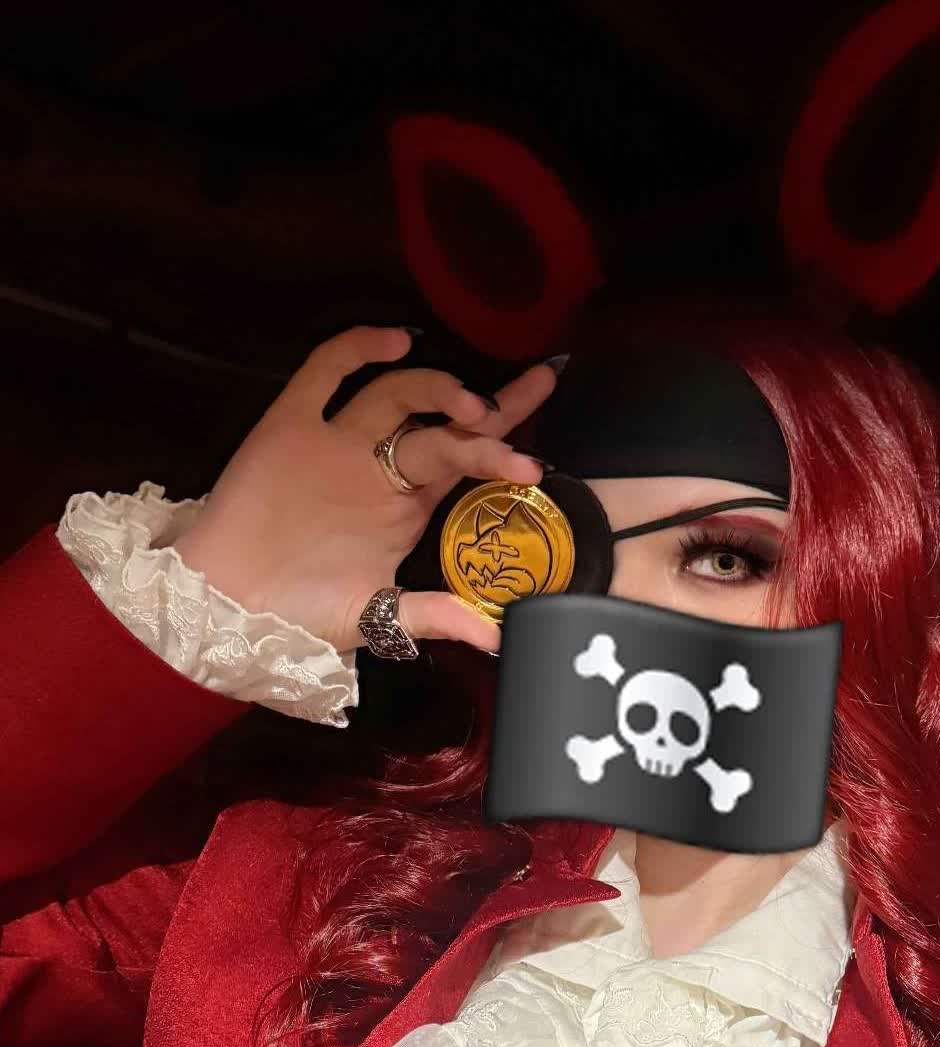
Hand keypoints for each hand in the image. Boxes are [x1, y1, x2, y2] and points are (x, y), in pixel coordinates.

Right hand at [174, 324, 559, 655]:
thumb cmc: (300, 614)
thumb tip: (499, 638)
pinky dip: (358, 351)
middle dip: (490, 414)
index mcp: (406, 508)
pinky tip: (397, 343)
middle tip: (526, 401)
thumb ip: (437, 616)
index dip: (502, 448)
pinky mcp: (290, 426)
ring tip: (468, 404)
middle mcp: (378, 468)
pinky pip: (325, 374)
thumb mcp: (379, 617)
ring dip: (435, 389)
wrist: (228, 607)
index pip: (465, 463)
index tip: (538, 459)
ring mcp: (336, 443)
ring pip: (394, 395)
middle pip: (443, 425)